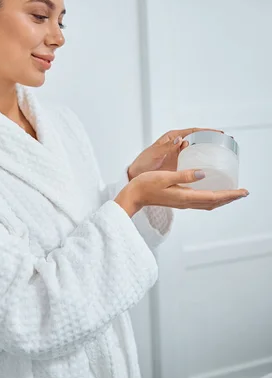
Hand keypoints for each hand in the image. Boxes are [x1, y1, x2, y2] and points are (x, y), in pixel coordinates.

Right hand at [115, 169, 248, 216]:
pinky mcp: (179, 200)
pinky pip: (201, 202)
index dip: (230, 195)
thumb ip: (184, 175)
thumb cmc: (146, 184)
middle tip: (243, 192)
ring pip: (208, 204)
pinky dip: (212, 199)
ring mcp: (183, 203)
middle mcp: (186, 202)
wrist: (134, 195)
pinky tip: (212, 193)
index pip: (214, 197)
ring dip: (222, 200)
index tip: (242, 192)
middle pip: (214, 203)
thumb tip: (204, 174)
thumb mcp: (165, 176)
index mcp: (185, 196)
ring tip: (232, 193)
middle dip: (230, 198)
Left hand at [127, 128, 223, 179]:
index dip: (207, 131)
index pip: (193, 131)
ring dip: (210, 150)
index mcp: (172, 138)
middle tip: (227, 142)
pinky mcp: (179, 164)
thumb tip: (181, 139)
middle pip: (198, 139)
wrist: (136, 176)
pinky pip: (194, 161)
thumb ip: (166, 147)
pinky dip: (203, 162)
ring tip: (225, 153)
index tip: (220, 133)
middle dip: (212, 139)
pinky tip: (212, 167)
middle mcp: (177, 144)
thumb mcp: (154, 154)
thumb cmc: (143, 163)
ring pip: (198, 150)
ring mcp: (179, 154)